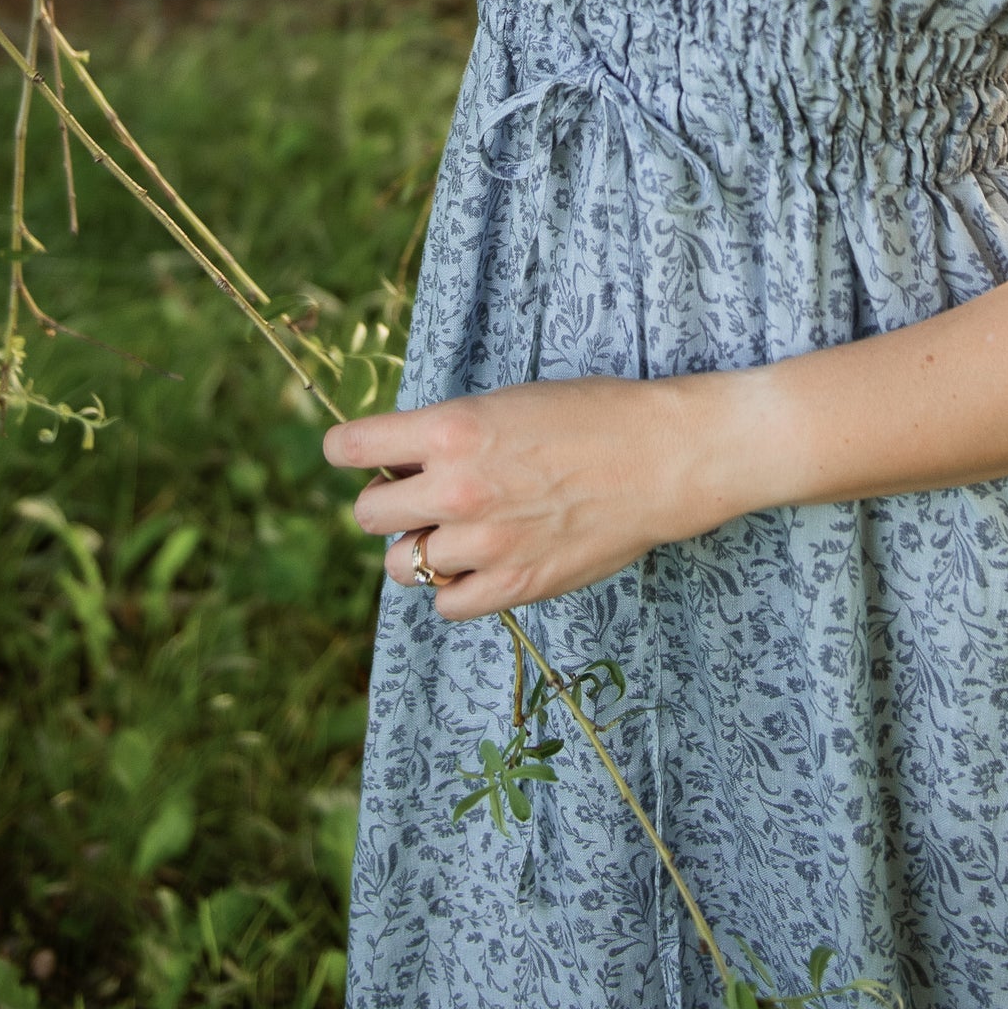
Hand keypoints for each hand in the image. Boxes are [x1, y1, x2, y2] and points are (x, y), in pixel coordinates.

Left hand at [324, 373, 730, 623]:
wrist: (660, 458)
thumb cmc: (590, 416)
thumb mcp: (506, 402)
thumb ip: (449, 433)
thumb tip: (400, 461)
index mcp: (451, 429)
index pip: (352, 448)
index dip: (346, 451)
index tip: (353, 455)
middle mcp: (456, 488)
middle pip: (368, 515)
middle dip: (386, 503)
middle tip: (417, 496)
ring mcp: (484, 544)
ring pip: (403, 565)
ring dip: (420, 549)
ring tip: (455, 533)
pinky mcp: (514, 586)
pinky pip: (447, 606)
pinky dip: (454, 589)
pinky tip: (480, 565)